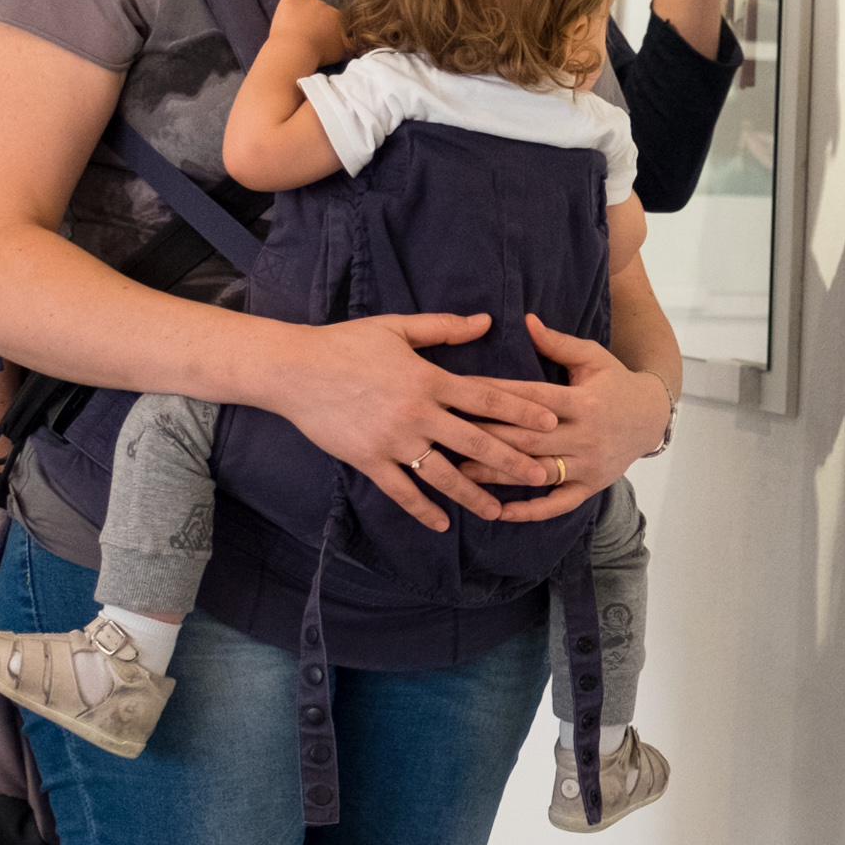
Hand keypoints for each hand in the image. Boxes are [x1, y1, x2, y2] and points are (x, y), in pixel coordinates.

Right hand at [268, 313, 560, 531]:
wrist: (294, 369)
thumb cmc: (346, 343)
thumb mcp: (397, 327)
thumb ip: (444, 328)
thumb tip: (486, 321)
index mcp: (429, 380)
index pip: (485, 398)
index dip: (520, 411)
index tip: (551, 423)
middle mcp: (416, 414)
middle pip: (473, 442)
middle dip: (510, 461)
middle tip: (541, 476)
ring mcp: (392, 441)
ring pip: (441, 474)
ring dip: (472, 495)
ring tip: (497, 512)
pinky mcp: (367, 460)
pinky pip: (400, 491)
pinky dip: (421, 509)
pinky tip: (442, 524)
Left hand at [269, 0, 349, 71]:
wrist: (295, 51)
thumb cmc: (318, 55)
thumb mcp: (340, 53)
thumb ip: (347, 43)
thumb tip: (351, 42)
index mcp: (340, 18)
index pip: (337, 19)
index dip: (330, 28)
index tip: (324, 38)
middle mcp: (327, 6)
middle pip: (324, 10)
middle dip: (319, 20)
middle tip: (311, 34)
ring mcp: (309, 2)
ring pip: (310, 2)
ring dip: (307, 11)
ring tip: (298, 26)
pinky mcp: (292, 0)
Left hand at [453, 313, 673, 522]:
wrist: (653, 417)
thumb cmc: (616, 382)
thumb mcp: (593, 357)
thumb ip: (558, 343)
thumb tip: (526, 321)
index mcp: (583, 402)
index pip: (531, 399)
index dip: (494, 396)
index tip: (459, 393)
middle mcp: (586, 435)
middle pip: (528, 438)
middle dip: (487, 437)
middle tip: (449, 435)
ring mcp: (589, 464)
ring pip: (537, 473)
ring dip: (499, 474)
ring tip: (461, 473)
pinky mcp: (591, 486)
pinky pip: (558, 503)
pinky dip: (530, 511)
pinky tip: (501, 512)